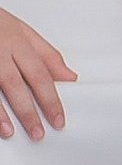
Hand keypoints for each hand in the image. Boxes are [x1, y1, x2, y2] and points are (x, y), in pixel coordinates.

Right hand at [0, 7, 70, 138]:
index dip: (50, 99)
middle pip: (15, 83)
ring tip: (9, 132)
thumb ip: (46, 55)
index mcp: (16, 41)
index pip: (39, 74)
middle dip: (28, 111)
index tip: (58, 119)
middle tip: (38, 133)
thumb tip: (69, 77)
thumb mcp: (22, 31)